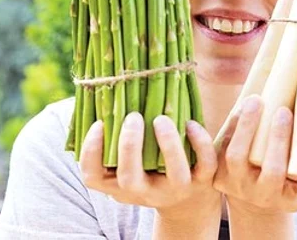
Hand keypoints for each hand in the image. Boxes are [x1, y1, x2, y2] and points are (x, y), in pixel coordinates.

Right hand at [79, 112, 220, 221]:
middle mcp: (145, 192)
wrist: (185, 200)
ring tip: (161, 118)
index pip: (93, 178)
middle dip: (129, 146)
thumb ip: (113, 140)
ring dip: (168, 144)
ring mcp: (175, 189)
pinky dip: (200, 143)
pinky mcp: (203, 181)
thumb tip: (103, 96)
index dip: (90, 152)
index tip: (98, 124)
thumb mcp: (125, 163)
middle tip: (133, 117)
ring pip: (174, 175)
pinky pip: (205, 165)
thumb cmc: (147, 170)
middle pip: (130, 180)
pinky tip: (190, 123)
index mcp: (120, 185)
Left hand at [213, 95, 296, 214]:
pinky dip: (220, 132)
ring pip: (239, 159)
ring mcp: (241, 186)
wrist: (253, 186)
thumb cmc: (293, 167)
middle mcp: (268, 195)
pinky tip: (232, 109)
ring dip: (248, 128)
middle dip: (278, 141)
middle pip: (272, 173)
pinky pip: (214, 156)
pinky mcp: (219, 175)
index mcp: (295, 197)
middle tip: (285, 111)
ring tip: (258, 101)